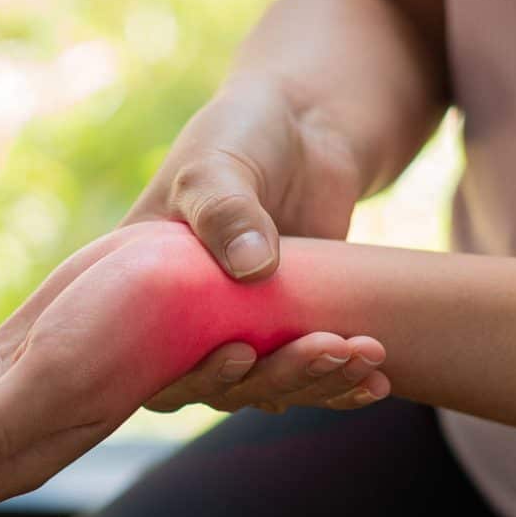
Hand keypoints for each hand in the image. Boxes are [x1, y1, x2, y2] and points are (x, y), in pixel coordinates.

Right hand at [121, 84, 387, 410]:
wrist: (305, 127)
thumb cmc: (240, 134)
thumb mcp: (218, 164)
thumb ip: (226, 211)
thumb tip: (253, 269)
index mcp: (140, 289)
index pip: (144, 361)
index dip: (188, 375)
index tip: (239, 353)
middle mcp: (181, 321)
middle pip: (213, 386)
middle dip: (273, 378)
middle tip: (327, 347)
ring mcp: (233, 331)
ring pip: (263, 389)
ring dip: (313, 383)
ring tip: (364, 356)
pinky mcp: (282, 333)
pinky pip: (302, 376)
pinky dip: (337, 384)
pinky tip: (375, 380)